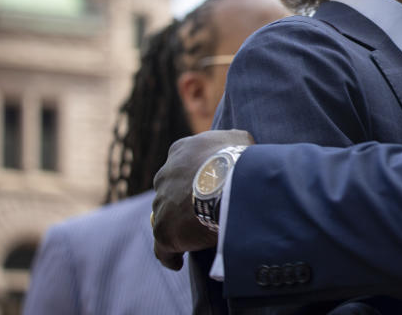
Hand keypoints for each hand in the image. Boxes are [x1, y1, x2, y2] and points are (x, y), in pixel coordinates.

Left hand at [152, 129, 253, 269]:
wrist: (231, 183)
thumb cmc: (239, 160)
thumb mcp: (239, 140)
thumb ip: (230, 141)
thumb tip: (235, 145)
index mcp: (180, 151)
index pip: (182, 165)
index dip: (194, 176)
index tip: (205, 187)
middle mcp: (165, 174)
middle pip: (170, 191)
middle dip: (183, 200)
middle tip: (203, 212)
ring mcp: (161, 203)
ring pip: (166, 217)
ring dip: (180, 226)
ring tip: (197, 237)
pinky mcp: (164, 230)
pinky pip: (162, 247)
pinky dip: (169, 254)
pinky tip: (178, 261)